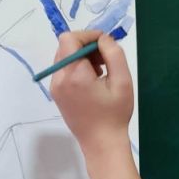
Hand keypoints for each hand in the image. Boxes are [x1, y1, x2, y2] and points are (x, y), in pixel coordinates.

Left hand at [49, 30, 133, 158]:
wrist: (102, 143)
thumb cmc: (115, 114)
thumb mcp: (123, 81)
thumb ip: (114, 54)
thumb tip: (103, 39)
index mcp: (74, 75)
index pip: (69, 38)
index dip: (88, 35)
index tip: (105, 44)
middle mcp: (59, 79)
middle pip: (65, 46)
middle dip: (86, 46)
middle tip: (105, 59)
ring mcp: (55, 87)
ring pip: (64, 57)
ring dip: (82, 57)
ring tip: (100, 71)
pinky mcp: (57, 94)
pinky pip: (64, 70)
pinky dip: (77, 68)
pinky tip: (92, 81)